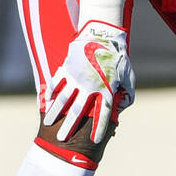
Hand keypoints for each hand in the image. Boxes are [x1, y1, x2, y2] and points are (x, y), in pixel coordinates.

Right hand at [43, 20, 134, 143]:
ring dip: (54, 113)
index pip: (103, 114)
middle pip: (78, 111)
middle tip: (62, 140)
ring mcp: (77, 77)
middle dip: (69, 126)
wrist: (104, 34)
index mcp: (107, 90)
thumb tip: (121, 111)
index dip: (99, 128)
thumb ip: (127, 95)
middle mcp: (90, 86)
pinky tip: (46, 102)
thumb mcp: (129, 77)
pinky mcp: (67, 68)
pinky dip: (50, 93)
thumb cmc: (119, 58)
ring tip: (47, 123)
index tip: (94, 141)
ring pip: (63, 99)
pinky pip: (56, 83)